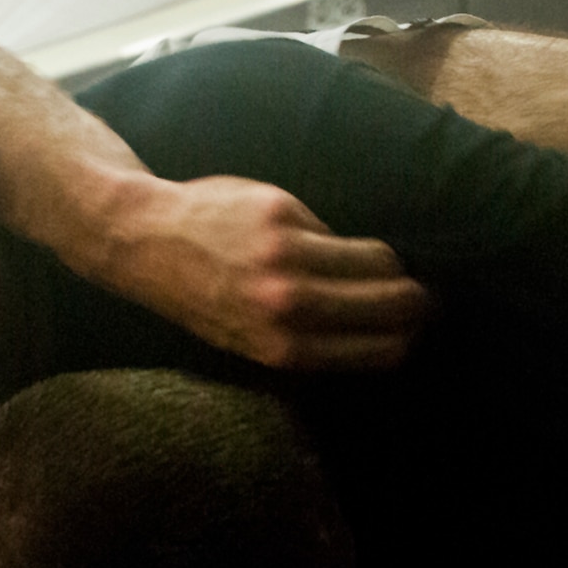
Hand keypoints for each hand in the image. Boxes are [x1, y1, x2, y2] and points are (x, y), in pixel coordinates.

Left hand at [98, 175, 429, 370]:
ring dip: (390, 264)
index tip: (413, 328)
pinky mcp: (283, 216)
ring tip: (386, 267)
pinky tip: (321, 241)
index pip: (382, 351)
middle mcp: (289, 307)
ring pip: (377, 260)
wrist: (149, 243)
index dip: (408, 338)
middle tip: (418, 294)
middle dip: (415, 300)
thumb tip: (377, 329)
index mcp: (285, 349)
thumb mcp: (252, 341)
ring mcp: (287, 259)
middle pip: (392, 304)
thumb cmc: (204, 297)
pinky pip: (334, 231)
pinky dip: (334, 237)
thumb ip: (310, 339)